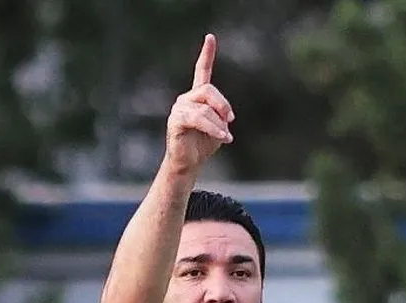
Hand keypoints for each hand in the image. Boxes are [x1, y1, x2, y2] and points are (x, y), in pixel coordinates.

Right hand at [164, 33, 234, 172]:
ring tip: (225, 137)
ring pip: (205, 108)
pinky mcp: (175, 121)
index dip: (207, 54)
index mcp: (198, 97)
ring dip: (219, 124)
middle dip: (223, 105)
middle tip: (230, 120)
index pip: (202, 71)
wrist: (189, 163)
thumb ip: (221, 114)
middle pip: (208, 90)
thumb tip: (224, 115)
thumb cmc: (203, 144)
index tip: (210, 37)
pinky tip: (223, 137)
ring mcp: (179, 108)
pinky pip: (198, 119)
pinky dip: (213, 128)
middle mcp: (186, 99)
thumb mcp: (219, 126)